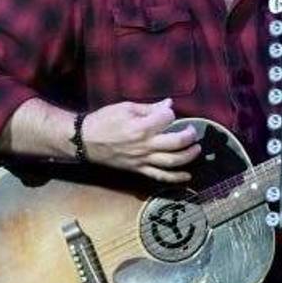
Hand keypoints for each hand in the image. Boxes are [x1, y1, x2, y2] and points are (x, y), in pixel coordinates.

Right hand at [81, 98, 199, 182]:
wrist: (85, 141)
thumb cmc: (104, 121)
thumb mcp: (125, 107)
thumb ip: (149, 108)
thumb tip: (169, 104)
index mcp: (141, 127)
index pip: (167, 118)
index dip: (170, 113)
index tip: (167, 112)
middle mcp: (145, 145)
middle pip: (177, 142)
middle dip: (189, 135)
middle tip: (192, 131)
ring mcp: (143, 160)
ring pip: (173, 161)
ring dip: (189, 156)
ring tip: (196, 149)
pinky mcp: (139, 170)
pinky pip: (161, 176)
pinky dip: (176, 178)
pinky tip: (188, 176)